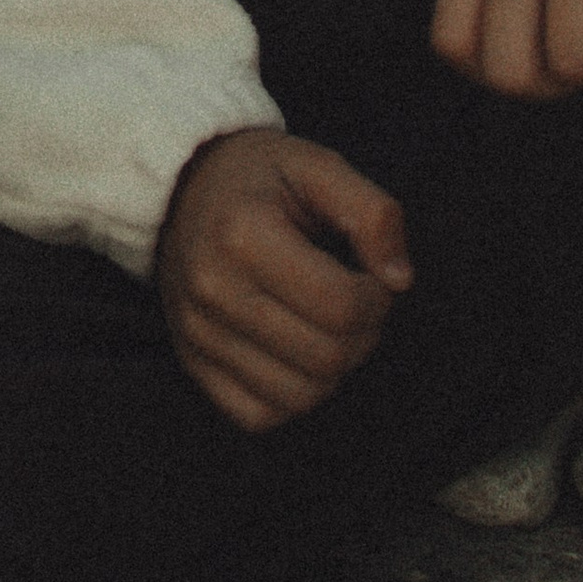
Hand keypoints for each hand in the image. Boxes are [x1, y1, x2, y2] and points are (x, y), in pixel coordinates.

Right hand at [157, 129, 411, 430]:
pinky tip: (298, 353)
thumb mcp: (318, 166)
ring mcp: (198, 333)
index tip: (374, 276)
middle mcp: (213, 290)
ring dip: (335, 371)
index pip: (341, 305)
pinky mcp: (192, 363)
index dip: (379, 298)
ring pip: (298, 398)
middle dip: (364, 335)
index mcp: (243, 233)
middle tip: (359, 301)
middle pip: (326, 357)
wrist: (182, 187)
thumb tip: (400, 279)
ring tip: (330, 326)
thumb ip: (372, 212)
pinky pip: (259, 415)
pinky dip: (292, 397)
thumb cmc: (260, 177)